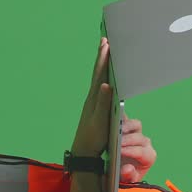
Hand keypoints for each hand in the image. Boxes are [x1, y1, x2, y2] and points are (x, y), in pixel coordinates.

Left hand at [71, 37, 112, 155]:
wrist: (84, 151)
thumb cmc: (93, 138)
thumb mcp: (99, 120)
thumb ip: (103, 102)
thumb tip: (105, 84)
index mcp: (94, 98)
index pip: (99, 74)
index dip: (103, 58)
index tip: (106, 43)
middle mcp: (92, 97)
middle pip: (98, 72)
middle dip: (102, 56)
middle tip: (105, 40)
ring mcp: (93, 102)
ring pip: (98, 78)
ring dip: (102, 65)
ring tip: (105, 52)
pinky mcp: (95, 108)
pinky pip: (100, 86)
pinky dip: (103, 77)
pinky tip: (106, 77)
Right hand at [119, 112, 156, 182]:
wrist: (122, 170)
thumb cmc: (126, 176)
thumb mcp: (127, 181)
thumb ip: (128, 176)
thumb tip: (128, 168)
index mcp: (149, 156)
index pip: (141, 151)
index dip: (131, 151)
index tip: (120, 152)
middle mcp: (145, 143)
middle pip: (139, 137)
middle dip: (127, 140)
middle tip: (116, 142)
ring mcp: (138, 134)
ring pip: (136, 124)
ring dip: (126, 125)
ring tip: (116, 129)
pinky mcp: (129, 127)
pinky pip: (126, 119)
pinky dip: (120, 116)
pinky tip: (112, 116)